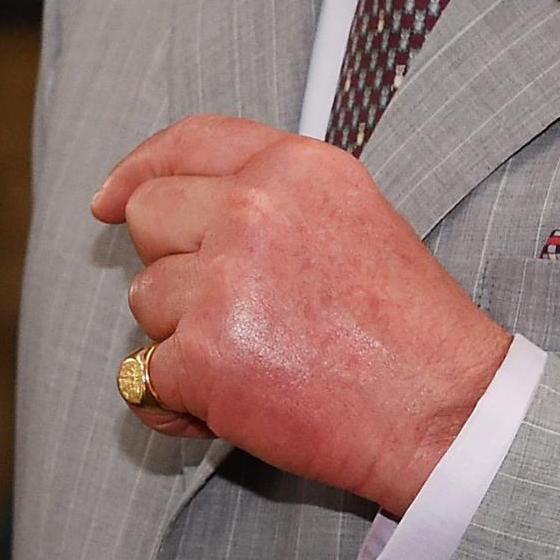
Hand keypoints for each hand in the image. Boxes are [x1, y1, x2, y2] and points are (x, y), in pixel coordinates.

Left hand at [91, 113, 508, 517]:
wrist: (450, 417)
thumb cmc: (408, 330)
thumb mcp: (352, 218)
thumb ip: (267, 195)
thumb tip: (150, 196)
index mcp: (294, 167)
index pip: (188, 142)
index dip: (139, 169)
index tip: (109, 200)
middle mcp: (251, 209)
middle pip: (148, 217)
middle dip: (172, 265)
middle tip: (237, 310)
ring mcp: (222, 282)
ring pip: (146, 299)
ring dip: (184, 337)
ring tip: (266, 360)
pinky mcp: (204, 356)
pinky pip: (145, 375)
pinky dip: (179, 401)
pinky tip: (239, 406)